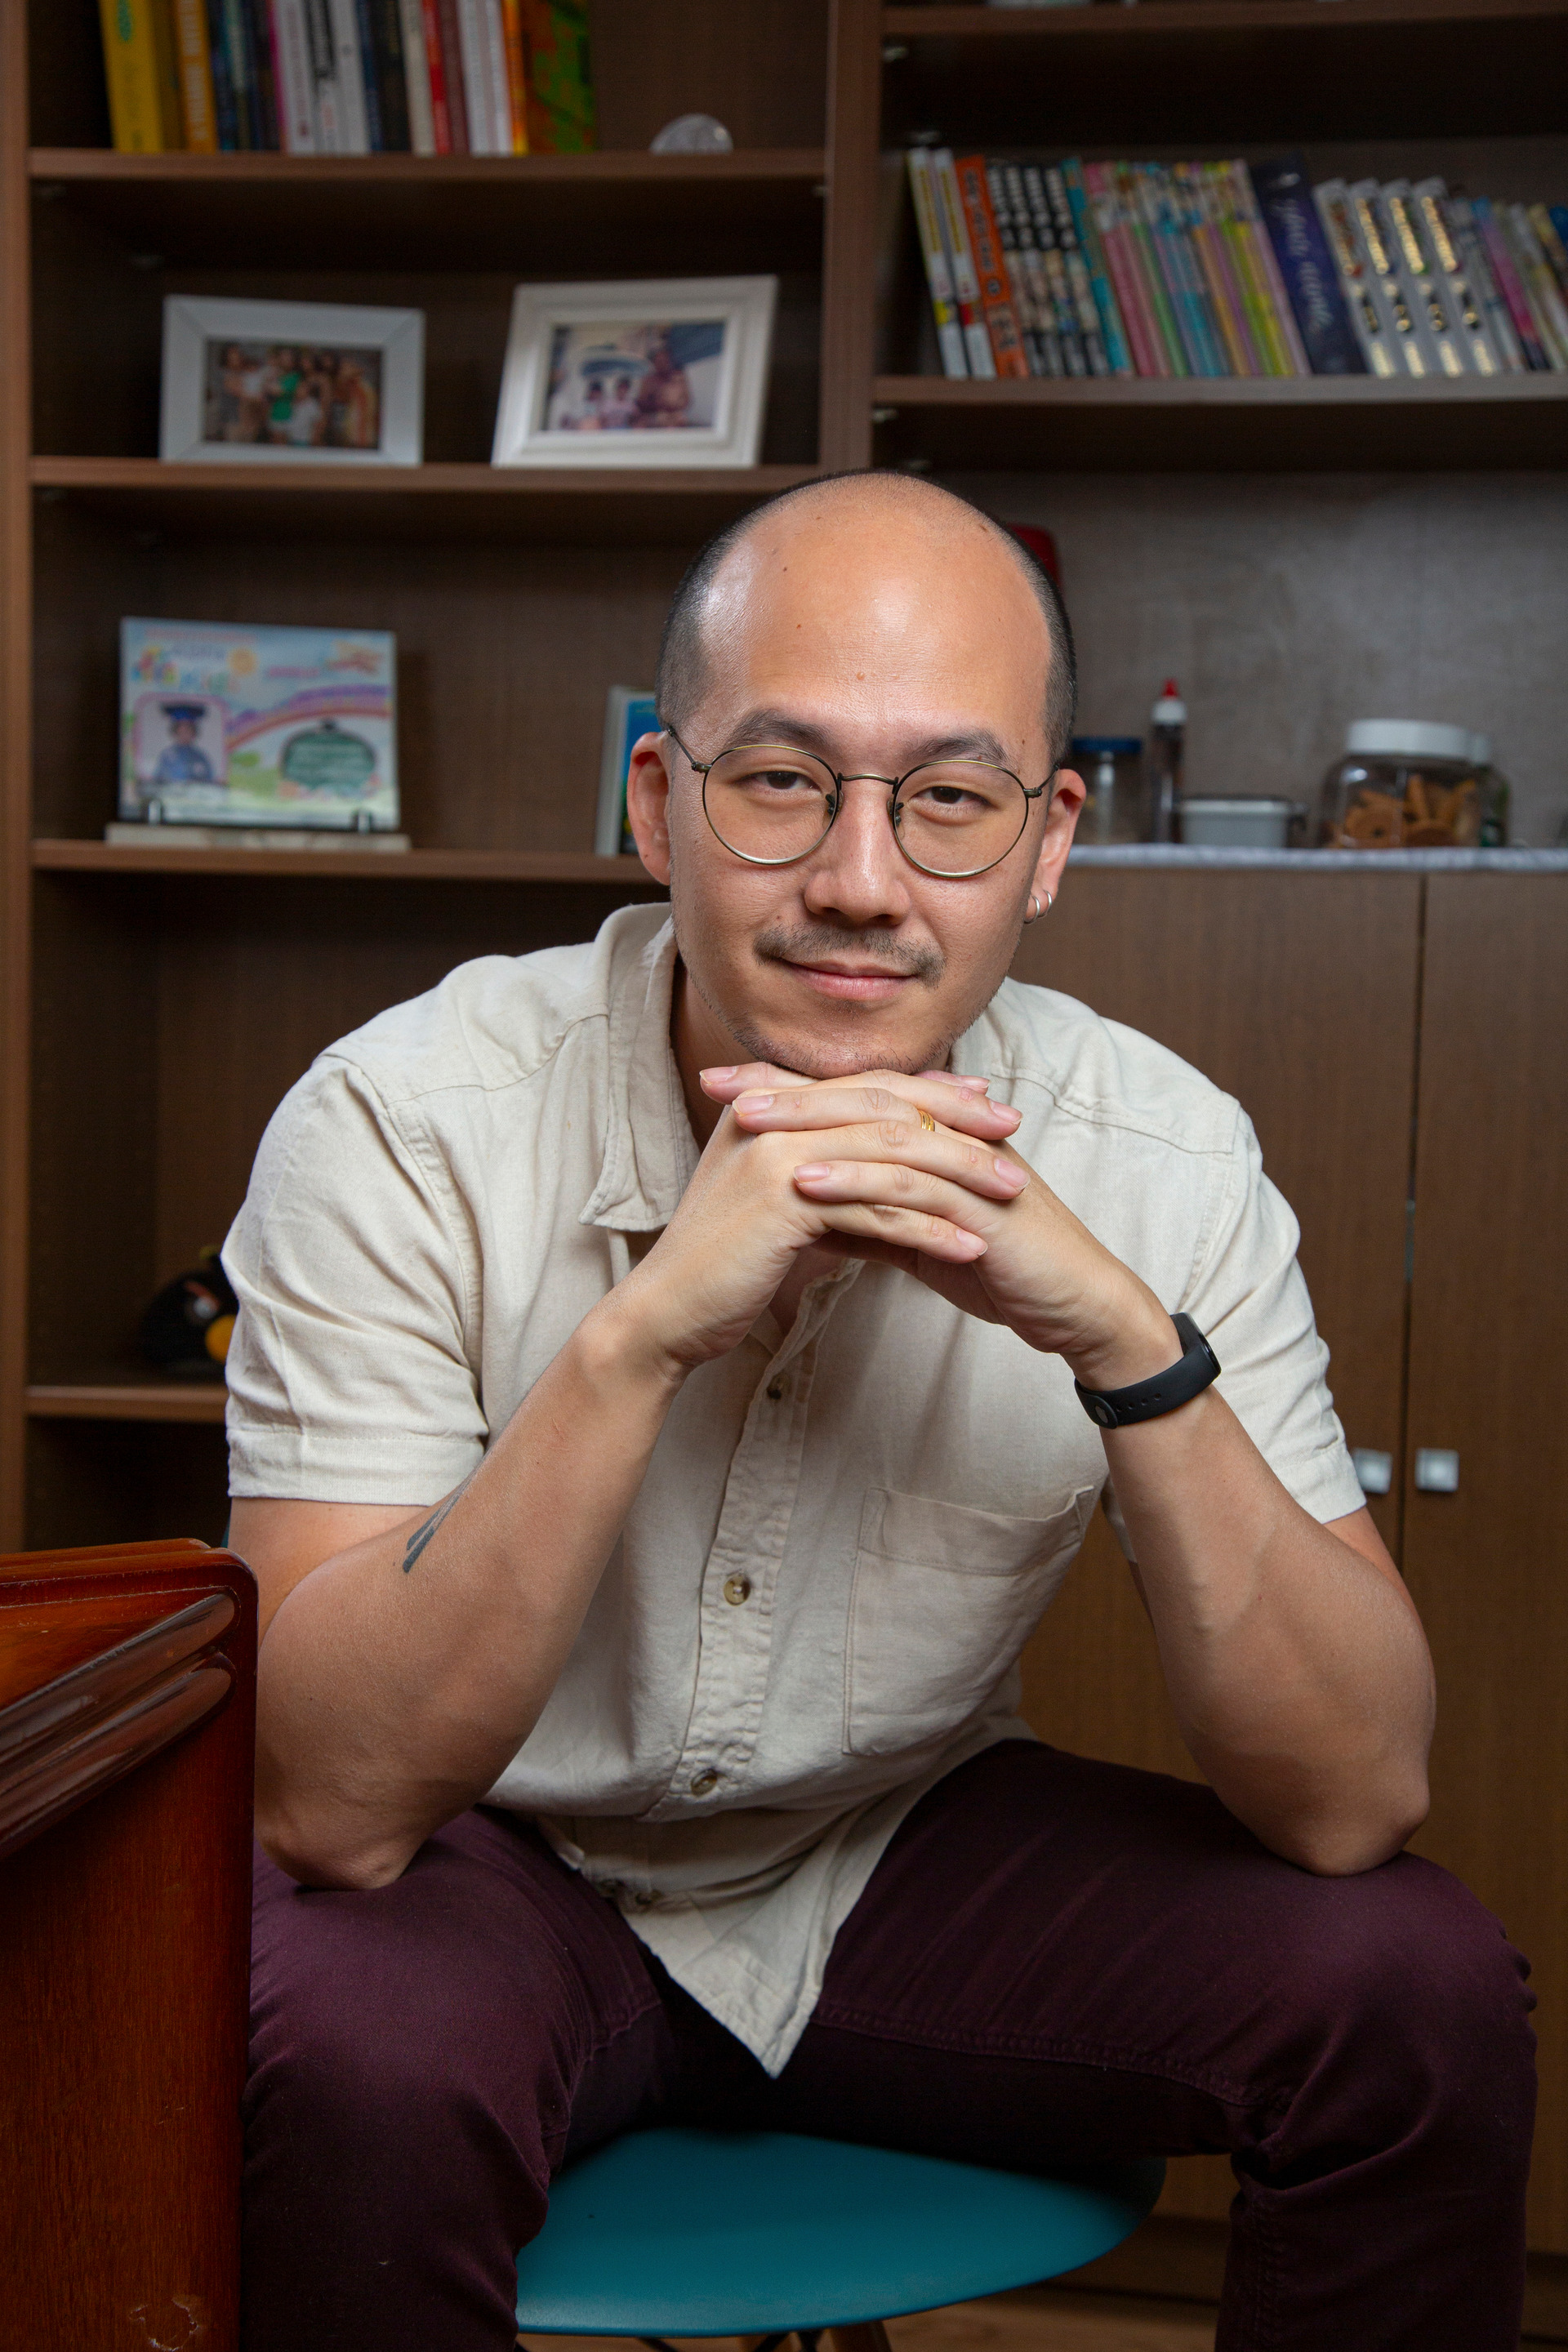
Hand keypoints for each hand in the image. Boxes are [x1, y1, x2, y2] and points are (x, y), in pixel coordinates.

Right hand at [609, 1062, 1025, 1376]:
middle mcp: (773, 1118)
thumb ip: (823, 1176)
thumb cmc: (725, 1266)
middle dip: (957, 1117)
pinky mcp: (784, 1202)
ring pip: (889, 1153)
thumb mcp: (779, 1205)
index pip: (866, 1084)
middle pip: (886, 1105)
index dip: (928, 1089)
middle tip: (1013, 1128)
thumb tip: (880, 1171)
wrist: (668, 1313)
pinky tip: (970, 1246)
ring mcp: (777, 1154)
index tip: (983, 1100)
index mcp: (772, 1108)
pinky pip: (876, 1209)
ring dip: (958, 1172)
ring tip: (1012, 1192)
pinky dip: (929, 1228)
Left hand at [703, 1063, 1179, 1390]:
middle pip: (859, 1097)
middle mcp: (951, 1138)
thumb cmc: (1005, 1268)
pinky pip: (908, 1185)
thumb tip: (809, 1216)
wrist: (1076, 1306)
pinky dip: (853, 1181)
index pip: (854, 1098)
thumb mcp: (923, 1238)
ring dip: (809, 1124)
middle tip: (720, 1085)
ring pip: (878, 1131)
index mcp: (936, 1137)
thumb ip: (873, 1218)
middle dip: (787, 1090)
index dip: (791, 1087)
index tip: (724, 1084)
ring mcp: (968, 1166)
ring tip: (745, 1124)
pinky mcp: (980, 1205)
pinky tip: (803, 1182)